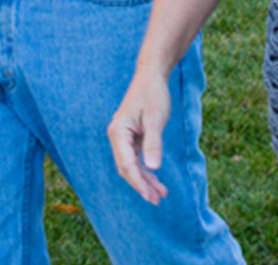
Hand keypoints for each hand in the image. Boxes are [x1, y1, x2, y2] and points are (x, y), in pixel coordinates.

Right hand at [107, 71, 171, 203]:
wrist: (151, 76)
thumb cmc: (153, 94)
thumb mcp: (156, 119)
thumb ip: (154, 143)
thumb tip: (154, 168)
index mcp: (118, 132)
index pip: (127, 164)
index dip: (139, 182)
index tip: (151, 196)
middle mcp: (117, 136)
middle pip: (127, 168)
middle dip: (141, 185)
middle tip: (157, 200)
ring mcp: (123, 137)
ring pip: (131, 166)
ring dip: (145, 180)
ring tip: (161, 194)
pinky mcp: (131, 137)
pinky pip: (136, 158)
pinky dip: (146, 170)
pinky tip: (157, 179)